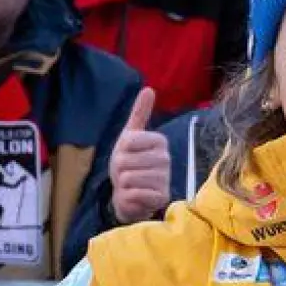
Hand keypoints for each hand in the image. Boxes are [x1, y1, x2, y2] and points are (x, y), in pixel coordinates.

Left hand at [108, 88, 171, 224]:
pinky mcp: (161, 197)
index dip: (120, 150)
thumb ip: (139, 113)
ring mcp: (165, 179)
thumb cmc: (130, 163)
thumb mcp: (130, 136)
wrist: (132, 194)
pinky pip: (133, 193)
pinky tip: (135, 196)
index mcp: (159, 141)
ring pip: (128, 178)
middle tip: (128, 173)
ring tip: (132, 185)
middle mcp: (166, 159)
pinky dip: (128, 197)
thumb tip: (149, 89)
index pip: (128, 141)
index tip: (127, 155)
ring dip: (123, 184)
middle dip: (119, 169)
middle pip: (125, 161)